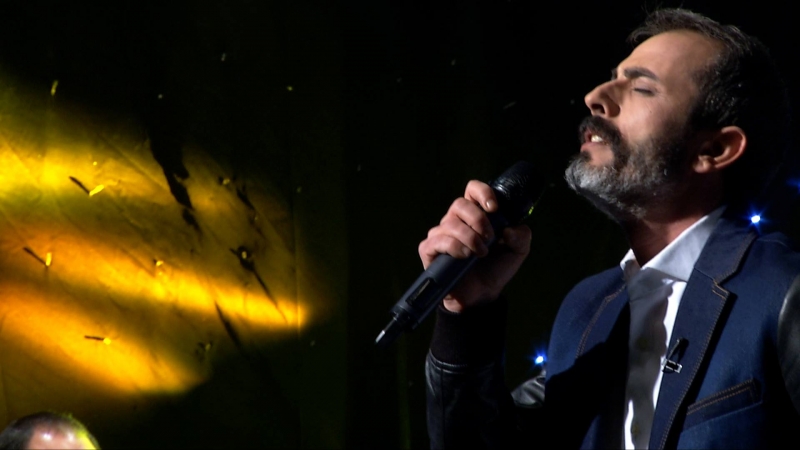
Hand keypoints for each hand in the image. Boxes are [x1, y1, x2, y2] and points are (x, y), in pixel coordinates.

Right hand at [418, 180, 531, 311]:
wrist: (482, 295)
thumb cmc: (495, 269)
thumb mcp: (517, 251)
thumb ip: (521, 236)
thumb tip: (509, 228)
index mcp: (475, 214)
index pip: (472, 189)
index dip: (483, 192)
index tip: (494, 209)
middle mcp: (455, 220)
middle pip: (460, 204)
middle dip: (478, 220)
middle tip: (490, 238)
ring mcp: (440, 234)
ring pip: (451, 223)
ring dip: (470, 238)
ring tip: (480, 253)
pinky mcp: (429, 250)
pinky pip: (438, 240)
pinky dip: (454, 247)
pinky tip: (465, 257)